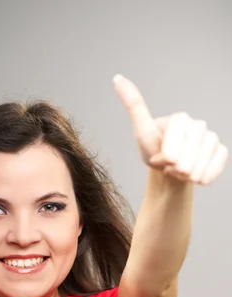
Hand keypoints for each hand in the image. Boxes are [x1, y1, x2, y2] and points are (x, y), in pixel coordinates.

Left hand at [113, 74, 227, 184]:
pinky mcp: (219, 152)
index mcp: (180, 119)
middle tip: (168, 168)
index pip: (176, 141)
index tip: (160, 160)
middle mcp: (198, 126)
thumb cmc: (154, 152)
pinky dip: (202, 177)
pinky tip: (194, 176)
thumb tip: (117, 78)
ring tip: (178, 172)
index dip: (167, 155)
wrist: (169, 172)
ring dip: (187, 176)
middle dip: (176, 168)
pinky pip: (214, 168)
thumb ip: (133, 106)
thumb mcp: (142, 132)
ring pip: (202, 163)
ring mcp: (211, 139)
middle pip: (190, 155)